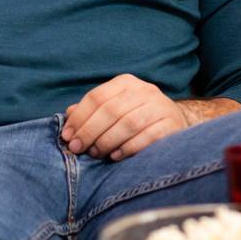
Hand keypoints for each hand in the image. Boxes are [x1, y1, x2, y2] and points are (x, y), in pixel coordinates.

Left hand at [61, 74, 189, 161]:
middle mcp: (145, 91)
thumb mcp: (113, 108)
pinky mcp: (172, 125)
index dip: (79, 117)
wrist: (174, 122)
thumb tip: (68, 115)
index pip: (97, 97)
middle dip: (90, 131)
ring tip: (96, 153)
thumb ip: (91, 111)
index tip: (67, 136)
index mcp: (126, 83)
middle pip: (111, 110)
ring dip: (107, 141)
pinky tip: (116, 156)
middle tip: (77, 148)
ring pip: (129, 123)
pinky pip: (148, 137)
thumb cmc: (136, 117)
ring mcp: (161, 107)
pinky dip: (128, 148)